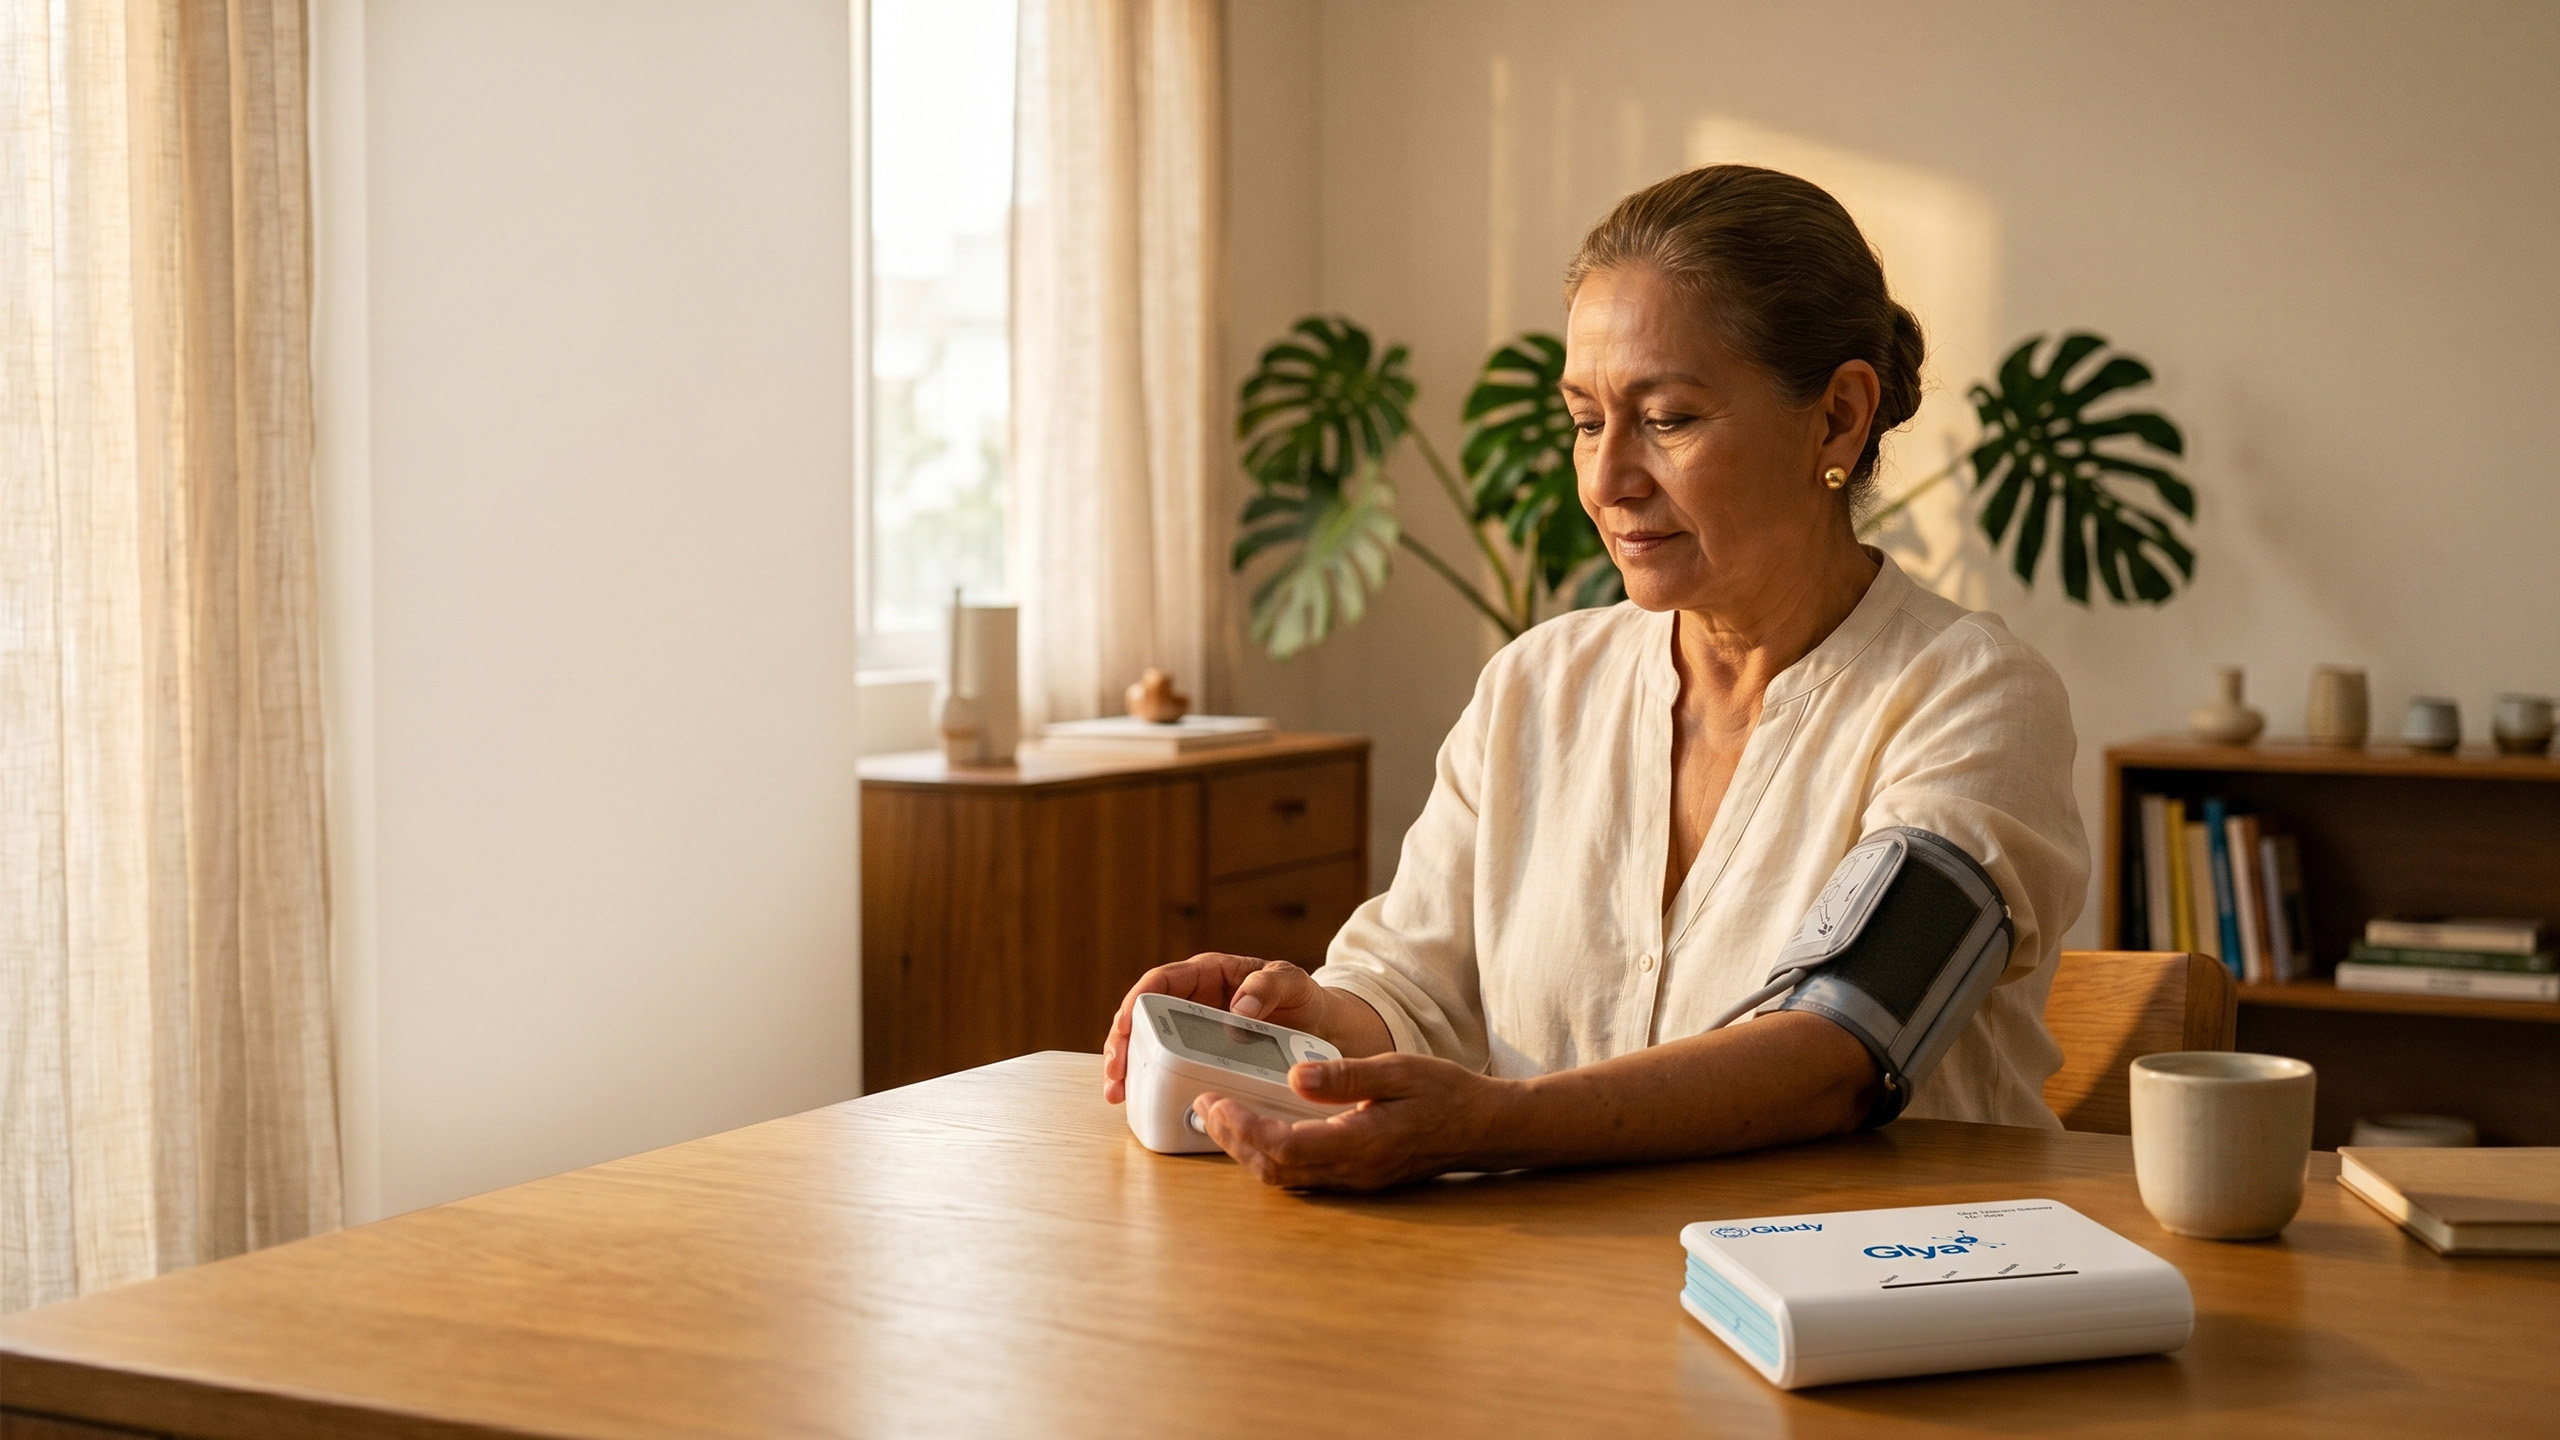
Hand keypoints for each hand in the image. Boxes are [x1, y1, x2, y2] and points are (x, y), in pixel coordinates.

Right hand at [1100, 954, 1330, 1103]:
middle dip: (1123, 1043)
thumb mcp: (1291, 983)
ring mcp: (1195, 1032)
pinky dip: (1154, 1082)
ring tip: (1118, 1094)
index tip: (1126, 1027)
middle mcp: (1193, 1002)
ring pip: (1150, 1046)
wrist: (1324, 1028)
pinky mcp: (1201, 1058)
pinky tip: (1144, 1101)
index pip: (1160, 982)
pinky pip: (1170, 1067)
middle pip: (1143, 1017)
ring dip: (1130, 1067)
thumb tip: (1237, 1010)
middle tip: (1115, 1073)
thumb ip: (1267, 987)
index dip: (1136, 1002)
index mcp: (1208, 975)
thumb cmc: (1304, 998)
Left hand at [1193, 1053, 1514, 1191]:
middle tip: (1204, 1107)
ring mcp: (1354, 1179)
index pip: (1283, 1147)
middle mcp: (1352, 1170)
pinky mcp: (1357, 1176)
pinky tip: (1261, 1129)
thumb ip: (1345, 1076)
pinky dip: (1271, 1154)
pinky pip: (1302, 1175)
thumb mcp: (1399, 1070)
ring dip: (1248, 1151)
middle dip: (1232, 1141)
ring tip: (1221, 1117)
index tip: (1214, 1101)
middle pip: (1274, 1170)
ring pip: (1285, 1178)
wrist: (1486, 1128)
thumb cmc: (1448, 1094)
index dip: (1241, 1129)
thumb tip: (1293, 1078)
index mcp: (1361, 1143)